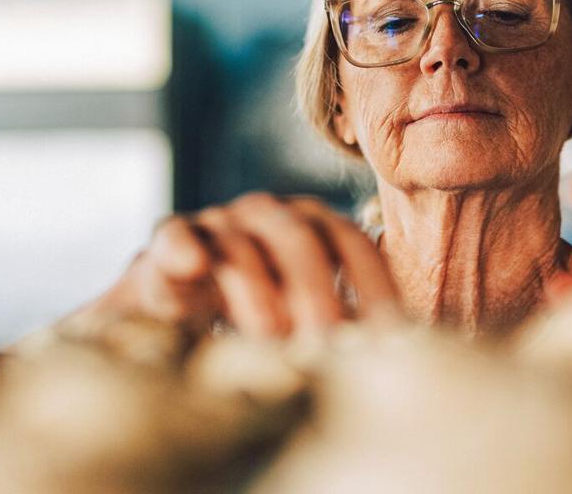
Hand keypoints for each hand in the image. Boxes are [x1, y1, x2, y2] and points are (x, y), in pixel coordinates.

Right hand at [84, 192, 399, 337]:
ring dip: (257, 289)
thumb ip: (347, 327)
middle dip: (317, 292)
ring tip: (270, 338)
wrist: (174, 310)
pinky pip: (174, 233)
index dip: (373, 284)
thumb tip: (402, 355)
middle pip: (301, 238)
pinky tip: (192, 269)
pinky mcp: (169, 238)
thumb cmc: (258, 318)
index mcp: (314, 228)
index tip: (388, 336)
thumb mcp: (307, 324)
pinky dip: (182, 246)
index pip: (352, 243)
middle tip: (327, 343)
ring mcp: (219, 222)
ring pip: (240, 241)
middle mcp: (271, 216)